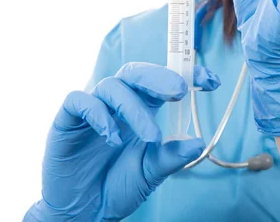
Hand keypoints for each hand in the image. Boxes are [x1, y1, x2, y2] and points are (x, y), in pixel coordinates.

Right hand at [24, 62, 219, 220]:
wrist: (84, 212)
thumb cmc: (117, 186)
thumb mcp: (151, 173)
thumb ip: (171, 157)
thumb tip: (199, 142)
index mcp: (142, 108)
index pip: (163, 81)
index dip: (187, 74)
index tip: (212, 81)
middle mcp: (118, 103)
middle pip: (136, 72)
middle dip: (160, 76)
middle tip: (180, 90)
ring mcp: (93, 110)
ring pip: (112, 87)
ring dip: (134, 109)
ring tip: (151, 138)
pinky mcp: (67, 121)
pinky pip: (79, 101)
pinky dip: (98, 114)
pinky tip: (113, 138)